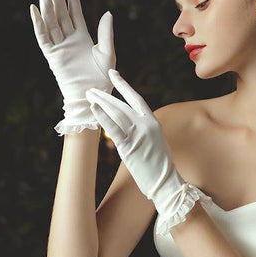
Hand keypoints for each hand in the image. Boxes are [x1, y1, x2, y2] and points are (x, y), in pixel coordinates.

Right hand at [30, 0, 115, 134]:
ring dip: (47, 8)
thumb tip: (108, 12)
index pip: (75, 11)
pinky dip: (38, 24)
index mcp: (83, 37)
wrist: (92, 95)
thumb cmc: (103, 78)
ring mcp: (60, 47)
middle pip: (61, 14)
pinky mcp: (52, 56)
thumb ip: (105, 34)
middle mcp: (69, 39)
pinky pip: (43, 38)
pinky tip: (34, 10)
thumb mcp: (107, 53)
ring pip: (51, 23)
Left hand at [85, 69, 212, 234]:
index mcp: (153, 121)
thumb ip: (142, 128)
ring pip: (116, 113)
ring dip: (101, 103)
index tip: (113, 74)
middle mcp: (146, 124)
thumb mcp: (154, 139)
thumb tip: (126, 121)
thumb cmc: (158, 163)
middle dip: (105, 95)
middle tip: (91, 89)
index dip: (123, 85)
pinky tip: (93, 109)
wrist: (166, 182)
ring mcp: (138, 134)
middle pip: (122, 104)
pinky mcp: (129, 146)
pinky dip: (102, 117)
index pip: (135, 98)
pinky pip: (113, 129)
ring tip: (89, 95)